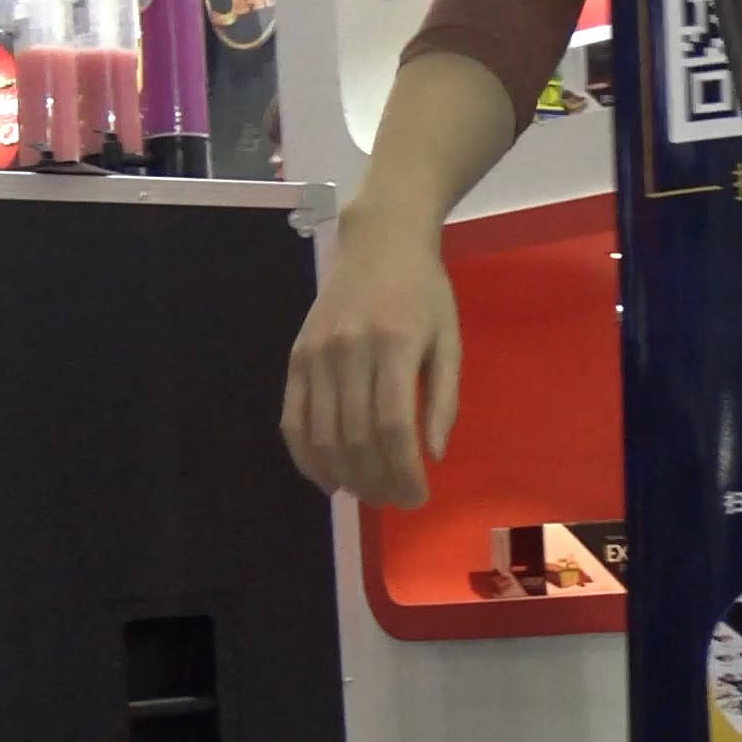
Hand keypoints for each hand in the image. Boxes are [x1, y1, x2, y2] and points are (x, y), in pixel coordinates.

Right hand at [282, 209, 461, 507]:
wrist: (379, 240)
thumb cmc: (425, 292)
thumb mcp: (449, 340)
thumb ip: (444, 399)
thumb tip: (432, 455)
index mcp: (395, 345)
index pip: (393, 427)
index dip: (403, 472)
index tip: (418, 496)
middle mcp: (349, 350)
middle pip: (355, 438)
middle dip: (377, 482)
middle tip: (396, 501)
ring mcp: (316, 354)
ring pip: (322, 436)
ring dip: (345, 477)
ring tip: (369, 494)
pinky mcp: (295, 357)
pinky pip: (293, 420)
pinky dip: (307, 458)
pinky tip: (329, 479)